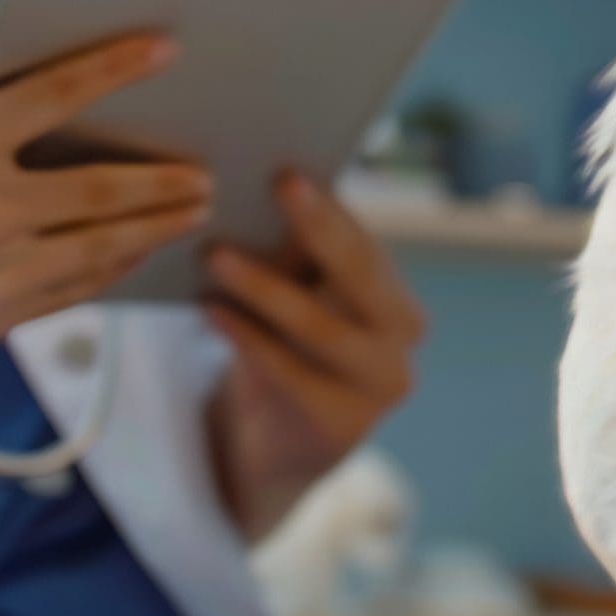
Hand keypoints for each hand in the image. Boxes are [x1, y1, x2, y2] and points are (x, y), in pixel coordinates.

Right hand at [0, 34, 210, 416]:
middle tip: (207, 168)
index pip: (58, 92)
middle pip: (107, 185)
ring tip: (195, 211)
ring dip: (159, 225)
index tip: (162, 50)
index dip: (117, 66)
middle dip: (166, 176)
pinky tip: (136, 255)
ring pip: (106, 243)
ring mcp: (0, 267)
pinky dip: (115, 268)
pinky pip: (77, 287)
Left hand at [202, 171, 425, 539]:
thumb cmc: (283, 346)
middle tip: (279, 186)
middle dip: (319, 227)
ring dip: (265, 286)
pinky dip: (248, 337)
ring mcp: (381, 384)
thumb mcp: (294, 296)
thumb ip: (293, 254)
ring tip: (216, 255)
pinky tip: (211, 309)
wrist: (278, 444)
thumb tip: (265, 188)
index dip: (329, 206)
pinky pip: (291, 373)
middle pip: (361, 274)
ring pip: (322, 327)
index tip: (287, 171)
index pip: (365, 240)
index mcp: (395, 294)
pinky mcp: (343, 425)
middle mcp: (404, 336)